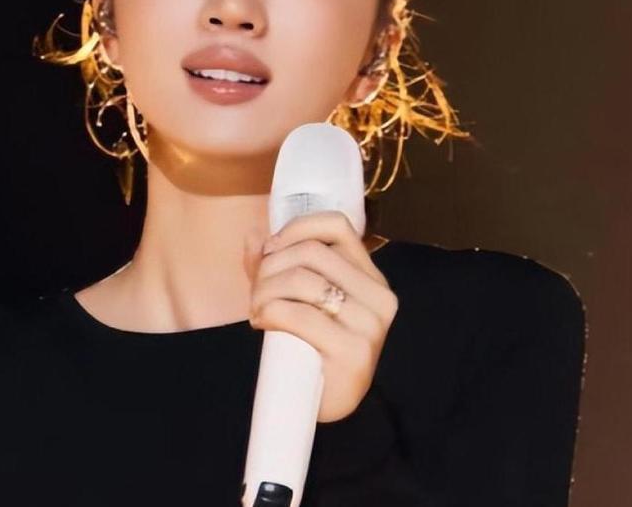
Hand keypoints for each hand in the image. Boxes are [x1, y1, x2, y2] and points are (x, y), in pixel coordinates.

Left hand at [242, 210, 398, 422]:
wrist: (329, 405)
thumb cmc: (313, 347)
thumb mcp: (300, 300)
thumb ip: (277, 267)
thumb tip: (252, 238)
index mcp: (371, 277)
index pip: (337, 226)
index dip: (296, 228)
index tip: (270, 250)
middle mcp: (378, 296)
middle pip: (312, 252)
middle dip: (271, 266)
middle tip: (256, 291)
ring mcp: (370, 325)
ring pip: (303, 280)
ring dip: (265, 291)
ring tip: (257, 310)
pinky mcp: (354, 352)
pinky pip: (298, 315)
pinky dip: (270, 312)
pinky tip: (263, 323)